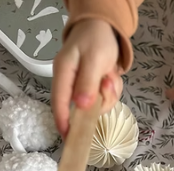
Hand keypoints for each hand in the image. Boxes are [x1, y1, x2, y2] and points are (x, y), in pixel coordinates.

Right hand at [52, 19, 122, 135]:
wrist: (104, 29)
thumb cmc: (96, 40)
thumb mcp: (94, 59)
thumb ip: (87, 83)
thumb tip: (80, 106)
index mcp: (64, 74)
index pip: (59, 103)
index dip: (63, 121)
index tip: (69, 138)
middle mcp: (71, 83)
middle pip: (83, 109)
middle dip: (101, 102)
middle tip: (108, 83)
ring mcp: (83, 87)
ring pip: (98, 105)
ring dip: (109, 94)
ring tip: (110, 76)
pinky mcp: (94, 89)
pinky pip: (106, 99)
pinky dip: (113, 91)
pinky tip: (111, 77)